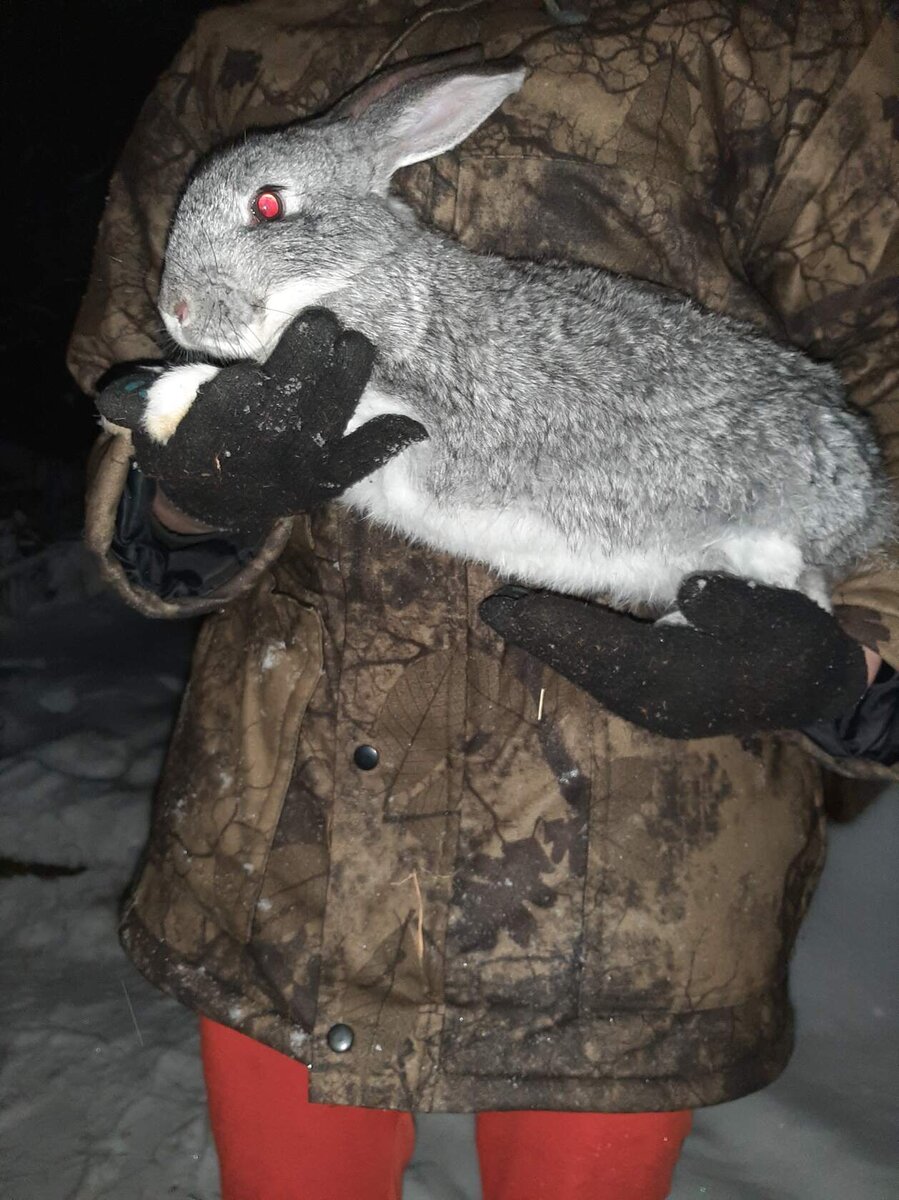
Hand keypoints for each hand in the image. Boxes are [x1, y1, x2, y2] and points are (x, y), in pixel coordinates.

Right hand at [95, 310, 427, 536]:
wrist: (212, 506)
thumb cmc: (185, 446)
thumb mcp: (153, 426)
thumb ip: (141, 404)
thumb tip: (110, 398)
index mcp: (232, 414)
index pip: (272, 369)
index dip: (298, 338)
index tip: (305, 323)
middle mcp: (275, 433)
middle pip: (316, 370)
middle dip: (323, 341)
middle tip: (322, 327)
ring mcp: (307, 458)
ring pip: (345, 398)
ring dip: (353, 367)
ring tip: (351, 348)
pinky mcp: (329, 480)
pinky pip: (366, 456)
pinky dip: (390, 437)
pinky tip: (412, 423)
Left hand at [479, 574, 869, 738]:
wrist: (816, 690)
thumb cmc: (790, 644)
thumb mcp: (768, 613)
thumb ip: (725, 603)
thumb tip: (689, 591)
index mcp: (674, 678)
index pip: (596, 646)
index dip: (546, 623)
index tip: (500, 606)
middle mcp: (652, 700)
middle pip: (582, 663)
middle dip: (536, 633)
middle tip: (493, 605)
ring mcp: (652, 707)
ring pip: (589, 671)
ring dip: (552, 642)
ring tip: (514, 612)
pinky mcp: (656, 701)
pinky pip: (604, 674)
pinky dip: (577, 649)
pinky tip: (560, 631)